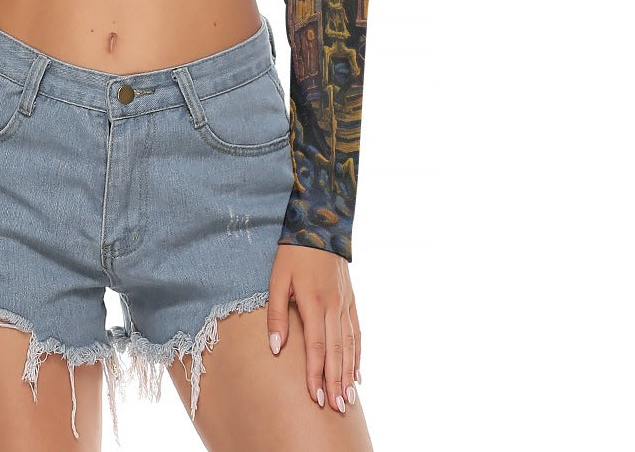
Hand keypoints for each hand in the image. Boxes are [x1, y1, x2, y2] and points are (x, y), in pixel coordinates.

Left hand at [267, 243, 360, 413]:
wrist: (319, 226)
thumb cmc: (292, 254)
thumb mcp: (277, 279)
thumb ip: (277, 315)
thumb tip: (276, 349)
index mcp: (313, 303)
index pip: (316, 347)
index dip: (316, 374)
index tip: (316, 398)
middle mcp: (333, 307)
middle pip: (336, 352)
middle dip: (335, 382)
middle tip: (336, 408)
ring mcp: (345, 304)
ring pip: (350, 345)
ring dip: (349, 373)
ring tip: (348, 399)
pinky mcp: (351, 300)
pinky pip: (357, 332)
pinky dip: (358, 355)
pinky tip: (357, 372)